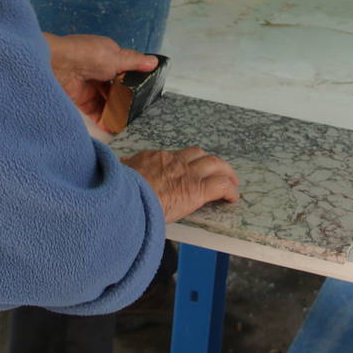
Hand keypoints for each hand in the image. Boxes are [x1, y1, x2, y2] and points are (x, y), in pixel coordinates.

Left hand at [43, 33, 156, 125]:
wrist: (58, 64)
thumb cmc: (88, 54)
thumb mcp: (116, 56)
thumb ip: (135, 62)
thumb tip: (154, 62)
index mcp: (108, 56)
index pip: (125, 71)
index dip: (134, 83)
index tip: (145, 95)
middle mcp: (99, 70)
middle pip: (116, 89)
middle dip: (125, 101)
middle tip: (138, 114)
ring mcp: (90, 85)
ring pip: (107, 101)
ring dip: (116, 112)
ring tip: (128, 124)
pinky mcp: (81, 98)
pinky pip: (95, 111)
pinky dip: (103, 119)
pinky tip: (113, 127)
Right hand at [121, 147, 239, 221]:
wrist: (127, 197)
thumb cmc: (121, 189)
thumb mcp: (119, 172)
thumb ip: (123, 168)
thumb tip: (120, 165)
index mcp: (155, 158)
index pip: (175, 156)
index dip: (185, 163)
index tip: (187, 170)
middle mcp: (174, 162)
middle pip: (198, 154)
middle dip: (210, 162)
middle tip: (217, 170)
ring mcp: (187, 174)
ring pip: (214, 164)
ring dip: (225, 172)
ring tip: (231, 181)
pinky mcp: (197, 190)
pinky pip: (221, 186)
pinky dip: (230, 191)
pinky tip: (233, 198)